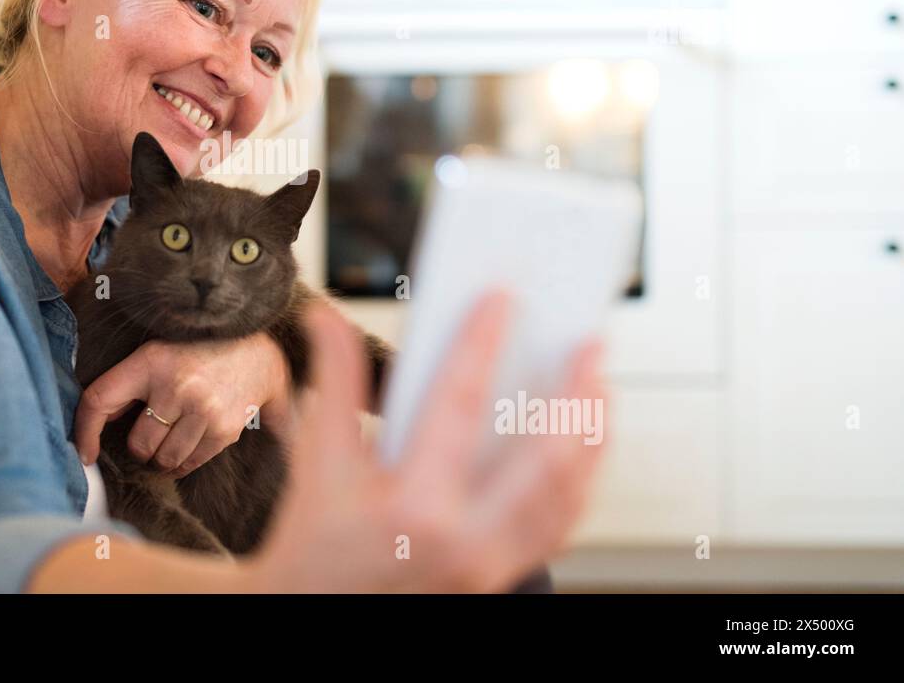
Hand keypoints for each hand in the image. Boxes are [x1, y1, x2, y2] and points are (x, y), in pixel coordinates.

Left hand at [74, 331, 292, 477]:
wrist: (259, 354)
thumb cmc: (198, 354)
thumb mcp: (159, 354)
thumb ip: (128, 384)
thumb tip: (99, 421)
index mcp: (150, 360)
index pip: (99, 399)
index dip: (85, 432)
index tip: (86, 454)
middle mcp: (175, 385)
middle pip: (138, 443)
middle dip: (140, 448)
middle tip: (152, 435)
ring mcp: (202, 409)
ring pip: (164, 459)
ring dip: (163, 458)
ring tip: (171, 440)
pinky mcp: (224, 429)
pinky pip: (190, 463)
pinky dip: (183, 463)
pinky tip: (187, 446)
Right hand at [246, 290, 608, 592]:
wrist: (318, 614)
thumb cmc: (315, 546)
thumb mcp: (316, 464)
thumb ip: (331, 383)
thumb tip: (326, 318)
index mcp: (411, 505)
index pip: (459, 406)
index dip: (481, 344)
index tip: (501, 299)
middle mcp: (460, 540)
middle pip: (543, 459)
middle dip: (575, 395)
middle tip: (591, 344)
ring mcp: (488, 565)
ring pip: (565, 497)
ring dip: (590, 437)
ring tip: (598, 386)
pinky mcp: (499, 576)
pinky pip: (558, 528)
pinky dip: (580, 483)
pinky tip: (583, 448)